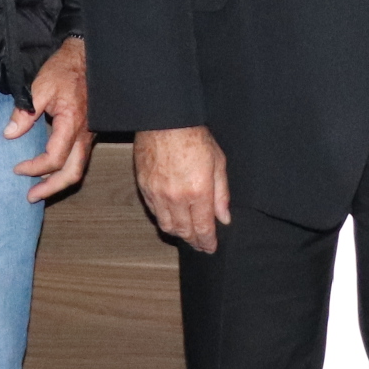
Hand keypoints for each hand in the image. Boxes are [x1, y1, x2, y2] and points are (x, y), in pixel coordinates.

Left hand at [9, 37, 95, 201]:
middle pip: (72, 173)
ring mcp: (88, 135)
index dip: (34, 167)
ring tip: (41, 189)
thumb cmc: (64, 70)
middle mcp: (84, 135)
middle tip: (32, 197)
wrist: (85, 58)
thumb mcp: (40, 86)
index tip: (17, 168)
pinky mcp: (88, 132)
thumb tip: (9, 134)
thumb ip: (25, 111)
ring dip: (59, 181)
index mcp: (72, 125)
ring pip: (78, 168)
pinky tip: (51, 169)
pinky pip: (79, 158)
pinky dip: (65, 169)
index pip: (54, 159)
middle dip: (52, 188)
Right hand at [134, 125, 230, 252]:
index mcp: (198, 192)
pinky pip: (154, 211)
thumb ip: (221, 194)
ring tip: (187, 234)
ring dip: (178, 233)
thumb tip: (224, 218)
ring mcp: (157, 194)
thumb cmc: (194, 137)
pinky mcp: (144, 187)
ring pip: (166, 225)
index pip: (203, 228)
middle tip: (200, 245)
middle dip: (193, 241)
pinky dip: (164, 218)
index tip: (210, 248)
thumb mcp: (218, 163)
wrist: (165, 120)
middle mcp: (176, 197)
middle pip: (184, 231)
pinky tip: (172, 217)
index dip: (207, 242)